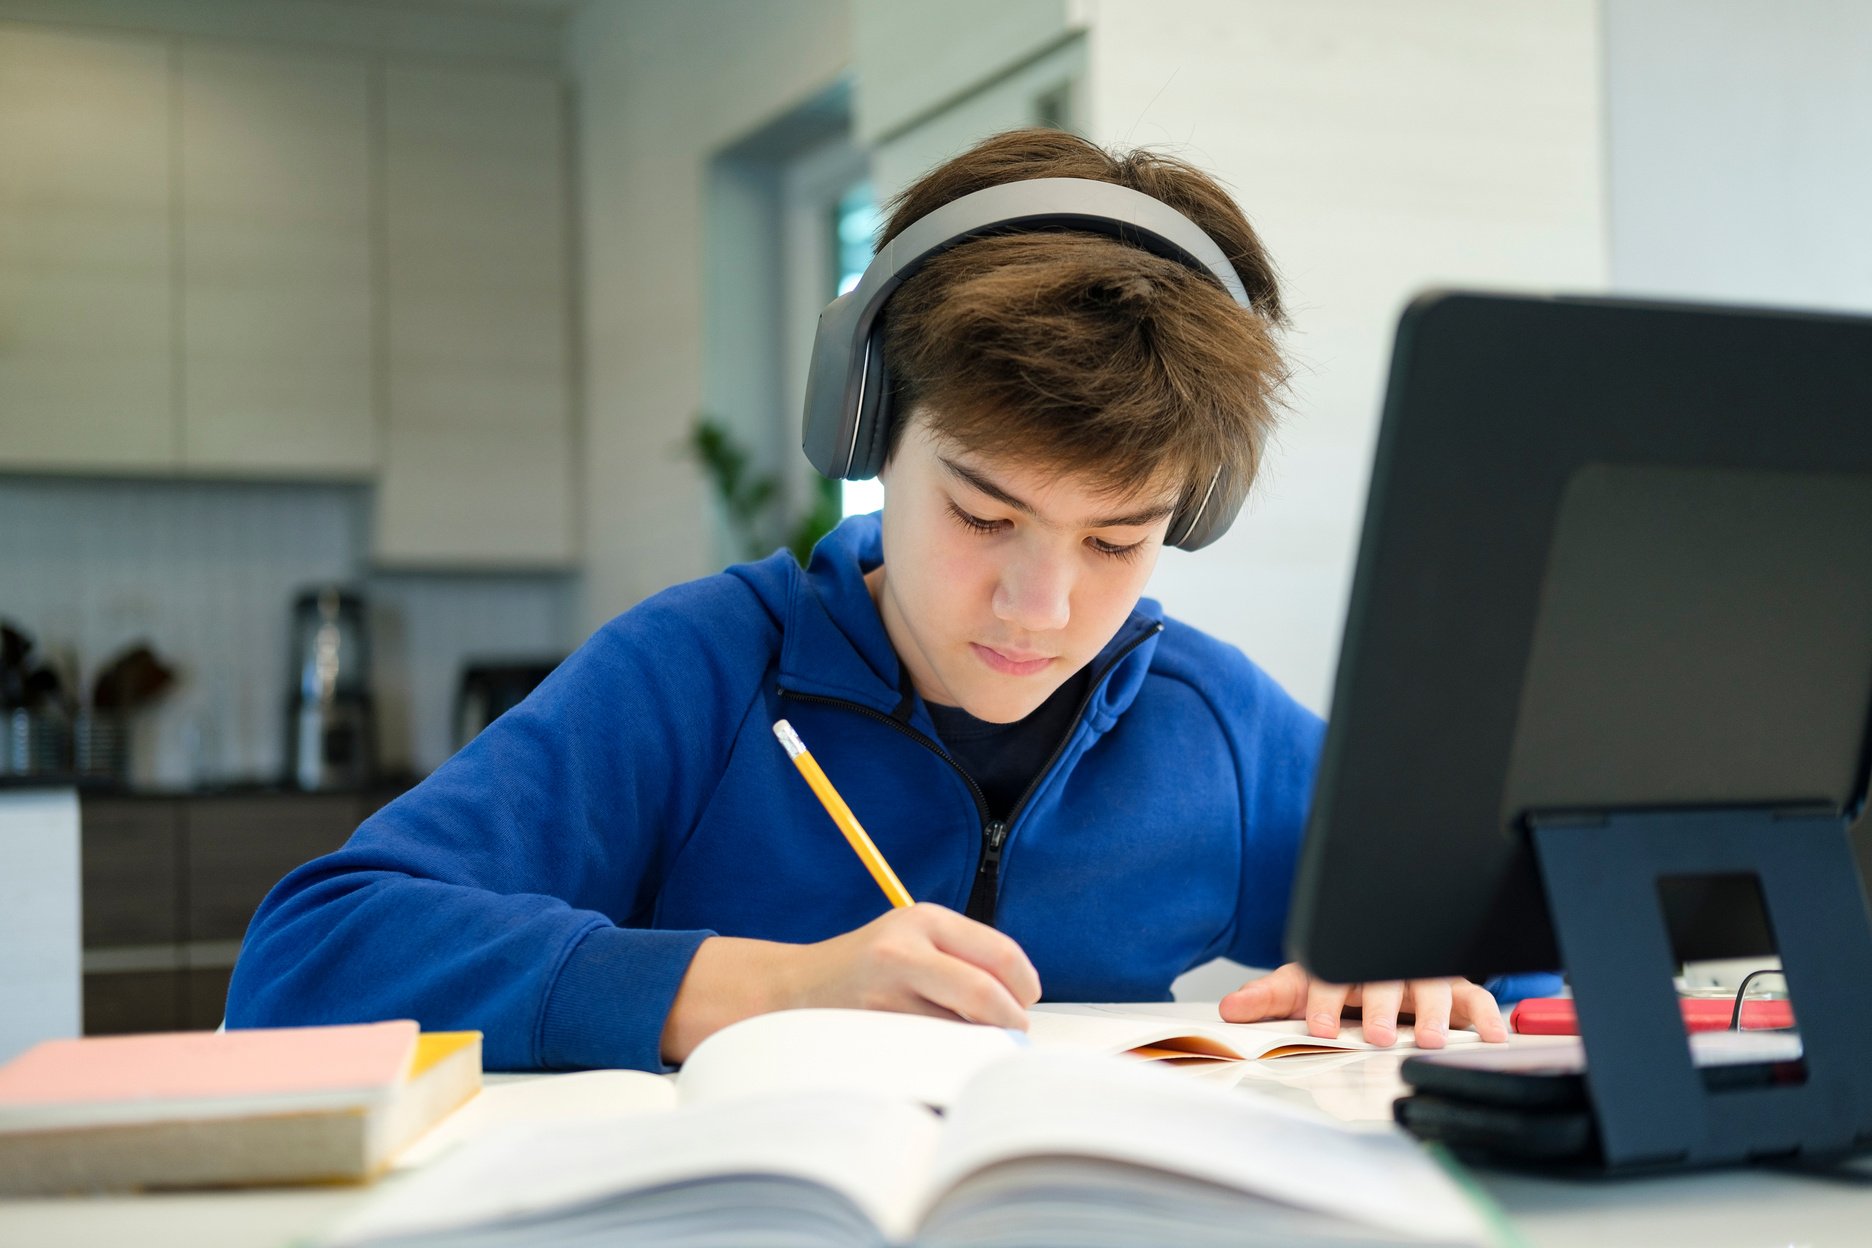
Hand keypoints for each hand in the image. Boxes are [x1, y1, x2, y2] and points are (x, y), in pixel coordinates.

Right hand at [661, 903, 1040, 1062]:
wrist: (793, 989)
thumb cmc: (870, 969)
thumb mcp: (915, 938)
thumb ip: (966, 956)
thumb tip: (1023, 1002)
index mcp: (924, 920)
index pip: (1000, 954)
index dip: (1025, 987)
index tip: (1026, 1003)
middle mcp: (903, 952)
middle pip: (984, 996)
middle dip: (1009, 1022)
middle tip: (1012, 1034)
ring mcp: (883, 996)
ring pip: (960, 1030)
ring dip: (977, 1045)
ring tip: (971, 1044)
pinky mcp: (869, 1034)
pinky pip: (930, 1055)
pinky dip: (948, 1061)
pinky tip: (940, 1057)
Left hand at [1219, 962, 1507, 1048]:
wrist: (1375, 955)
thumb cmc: (1337, 977)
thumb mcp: (1299, 984)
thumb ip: (1267, 998)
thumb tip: (1230, 1009)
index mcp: (1344, 961)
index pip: (1332, 974)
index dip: (1325, 1000)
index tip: (1320, 1027)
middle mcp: (1386, 964)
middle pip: (1387, 978)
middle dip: (1383, 1006)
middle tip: (1378, 1034)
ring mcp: (1423, 974)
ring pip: (1434, 985)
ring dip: (1435, 1012)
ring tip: (1431, 1040)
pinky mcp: (1456, 988)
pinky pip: (1476, 999)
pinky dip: (1487, 1017)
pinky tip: (1489, 1038)